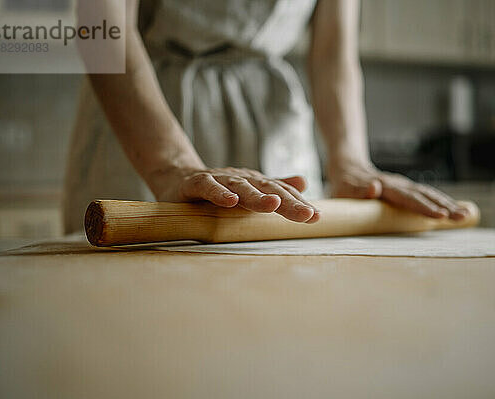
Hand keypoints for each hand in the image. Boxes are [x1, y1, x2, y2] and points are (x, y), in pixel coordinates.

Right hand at [150, 167, 319, 223]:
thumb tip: (305, 181)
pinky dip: (219, 193)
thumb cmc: (216, 188)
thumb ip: (275, 187)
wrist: (176, 177)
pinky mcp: (196, 183)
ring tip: (274, 206)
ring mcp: (219, 179)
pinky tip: (230, 201)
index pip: (281, 194)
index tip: (317, 217)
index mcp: (255, 184)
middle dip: (288, 202)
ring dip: (257, 197)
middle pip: (268, 190)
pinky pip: (208, 187)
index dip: (299, 204)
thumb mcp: (248, 190)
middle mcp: (241, 179)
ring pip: (241, 187)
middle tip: (308, 214)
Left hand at [329, 162, 469, 219]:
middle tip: (461, 217)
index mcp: (384, 186)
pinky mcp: (406, 189)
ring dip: (447, 204)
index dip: (424, 207)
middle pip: (424, 195)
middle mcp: (397, 184)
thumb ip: (358, 190)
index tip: (440, 215)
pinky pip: (427, 195)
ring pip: (428, 193)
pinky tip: (456, 210)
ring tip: (465, 215)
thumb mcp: (345, 189)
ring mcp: (403, 185)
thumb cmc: (344, 185)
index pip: (407, 198)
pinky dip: (443, 202)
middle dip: (444, 206)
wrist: (347, 167)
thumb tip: (375, 188)